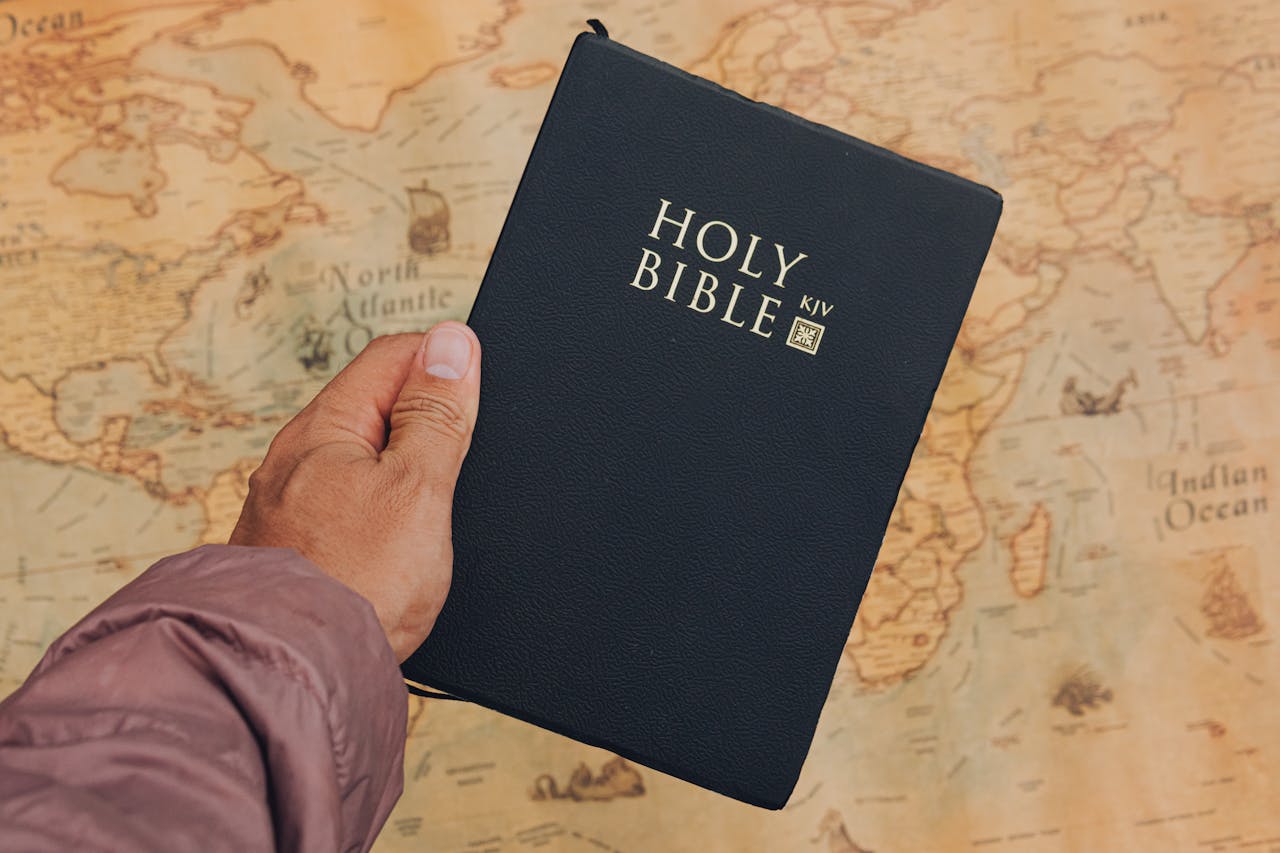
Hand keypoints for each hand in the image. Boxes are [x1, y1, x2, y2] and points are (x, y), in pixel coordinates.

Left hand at [230, 322, 481, 660]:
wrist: (296, 676)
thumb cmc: (357, 584)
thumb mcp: (418, 486)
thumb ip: (436, 413)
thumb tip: (452, 342)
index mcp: (323, 427)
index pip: (392, 356)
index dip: (445, 363)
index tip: (478, 396)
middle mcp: (295, 459)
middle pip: (374, 407)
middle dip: (425, 419)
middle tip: (463, 458)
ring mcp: (290, 507)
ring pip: (360, 461)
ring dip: (404, 470)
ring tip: (435, 506)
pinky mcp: (295, 551)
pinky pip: (348, 507)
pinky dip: (382, 512)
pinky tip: (399, 545)